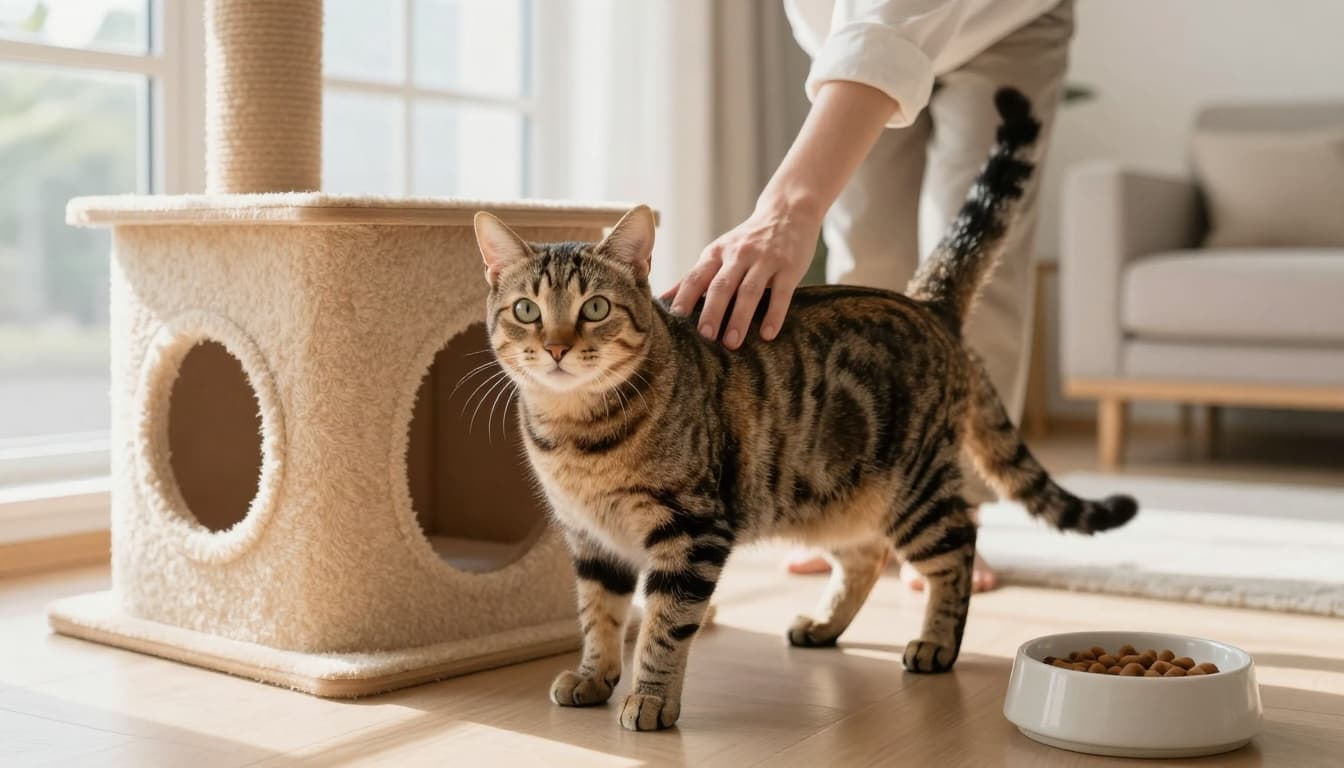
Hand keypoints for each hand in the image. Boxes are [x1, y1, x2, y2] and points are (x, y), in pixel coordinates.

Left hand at [664, 202, 819, 348]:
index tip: (675, 320)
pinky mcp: (789, 267)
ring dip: (740, 318)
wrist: (787, 212)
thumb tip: (663, 300)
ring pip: (749, 291)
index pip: (696, 276)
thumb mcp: (718, 252)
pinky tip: (767, 335)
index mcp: (717, 253)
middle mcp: (739, 254)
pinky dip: (774, 315)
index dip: (685, 297)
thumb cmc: (747, 241)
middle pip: (722, 285)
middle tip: (705, 336)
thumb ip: (695, 276)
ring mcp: (765, 260)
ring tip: (732, 343)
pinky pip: (781, 294)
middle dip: (712, 311)